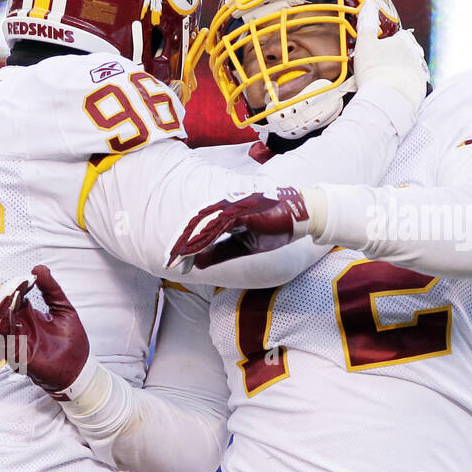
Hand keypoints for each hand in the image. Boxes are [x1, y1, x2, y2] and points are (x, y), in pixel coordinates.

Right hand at [0, 265, 89, 396]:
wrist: (79, 369)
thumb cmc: (71, 341)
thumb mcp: (63, 308)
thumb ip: (51, 289)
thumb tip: (39, 267)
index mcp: (28, 315)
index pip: (15, 296)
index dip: (18, 286)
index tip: (29, 278)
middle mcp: (19, 327)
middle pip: (2, 308)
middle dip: (8, 295)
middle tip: (20, 285)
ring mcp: (16, 342)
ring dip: (3, 309)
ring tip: (13, 296)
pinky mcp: (17, 357)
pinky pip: (5, 341)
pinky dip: (5, 328)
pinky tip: (11, 316)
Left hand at [169, 188, 309, 267]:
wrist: (303, 216)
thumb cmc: (274, 227)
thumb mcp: (243, 247)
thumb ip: (220, 252)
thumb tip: (197, 262)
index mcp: (226, 215)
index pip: (200, 229)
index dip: (185, 245)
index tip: (173, 263)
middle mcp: (227, 209)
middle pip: (197, 225)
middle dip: (181, 244)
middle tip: (168, 262)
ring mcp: (234, 209)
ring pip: (204, 225)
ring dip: (190, 242)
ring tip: (177, 258)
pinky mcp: (244, 213)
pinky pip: (219, 226)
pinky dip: (206, 238)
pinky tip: (196, 250)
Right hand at [351, 0, 428, 111]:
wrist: (388, 99)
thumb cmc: (374, 70)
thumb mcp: (365, 43)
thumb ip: (366, 23)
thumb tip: (369, 3)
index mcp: (401, 41)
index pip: (400, 36)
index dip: (391, 41)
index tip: (383, 48)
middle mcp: (414, 54)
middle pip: (408, 51)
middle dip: (399, 56)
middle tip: (384, 65)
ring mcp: (418, 71)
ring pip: (411, 68)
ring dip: (403, 71)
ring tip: (389, 79)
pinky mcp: (420, 88)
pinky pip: (413, 85)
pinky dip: (406, 86)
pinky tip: (395, 92)